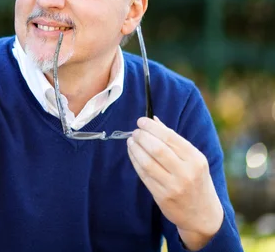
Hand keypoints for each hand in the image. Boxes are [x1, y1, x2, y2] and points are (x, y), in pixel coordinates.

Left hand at [127, 116, 223, 250]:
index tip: (141, 121)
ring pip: (147, 162)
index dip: (152, 128)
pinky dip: (135, 161)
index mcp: (196, 159)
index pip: (170, 137)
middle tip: (135, 131)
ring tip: (130, 141)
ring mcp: (174, 186)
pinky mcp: (162, 196)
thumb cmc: (196, 181)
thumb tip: (153, 119)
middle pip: (157, 149)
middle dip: (142, 137)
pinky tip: (132, 153)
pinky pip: (144, 175)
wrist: (203, 214)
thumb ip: (174, 140)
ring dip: (135, 149)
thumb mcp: (194, 160)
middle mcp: (186, 172)